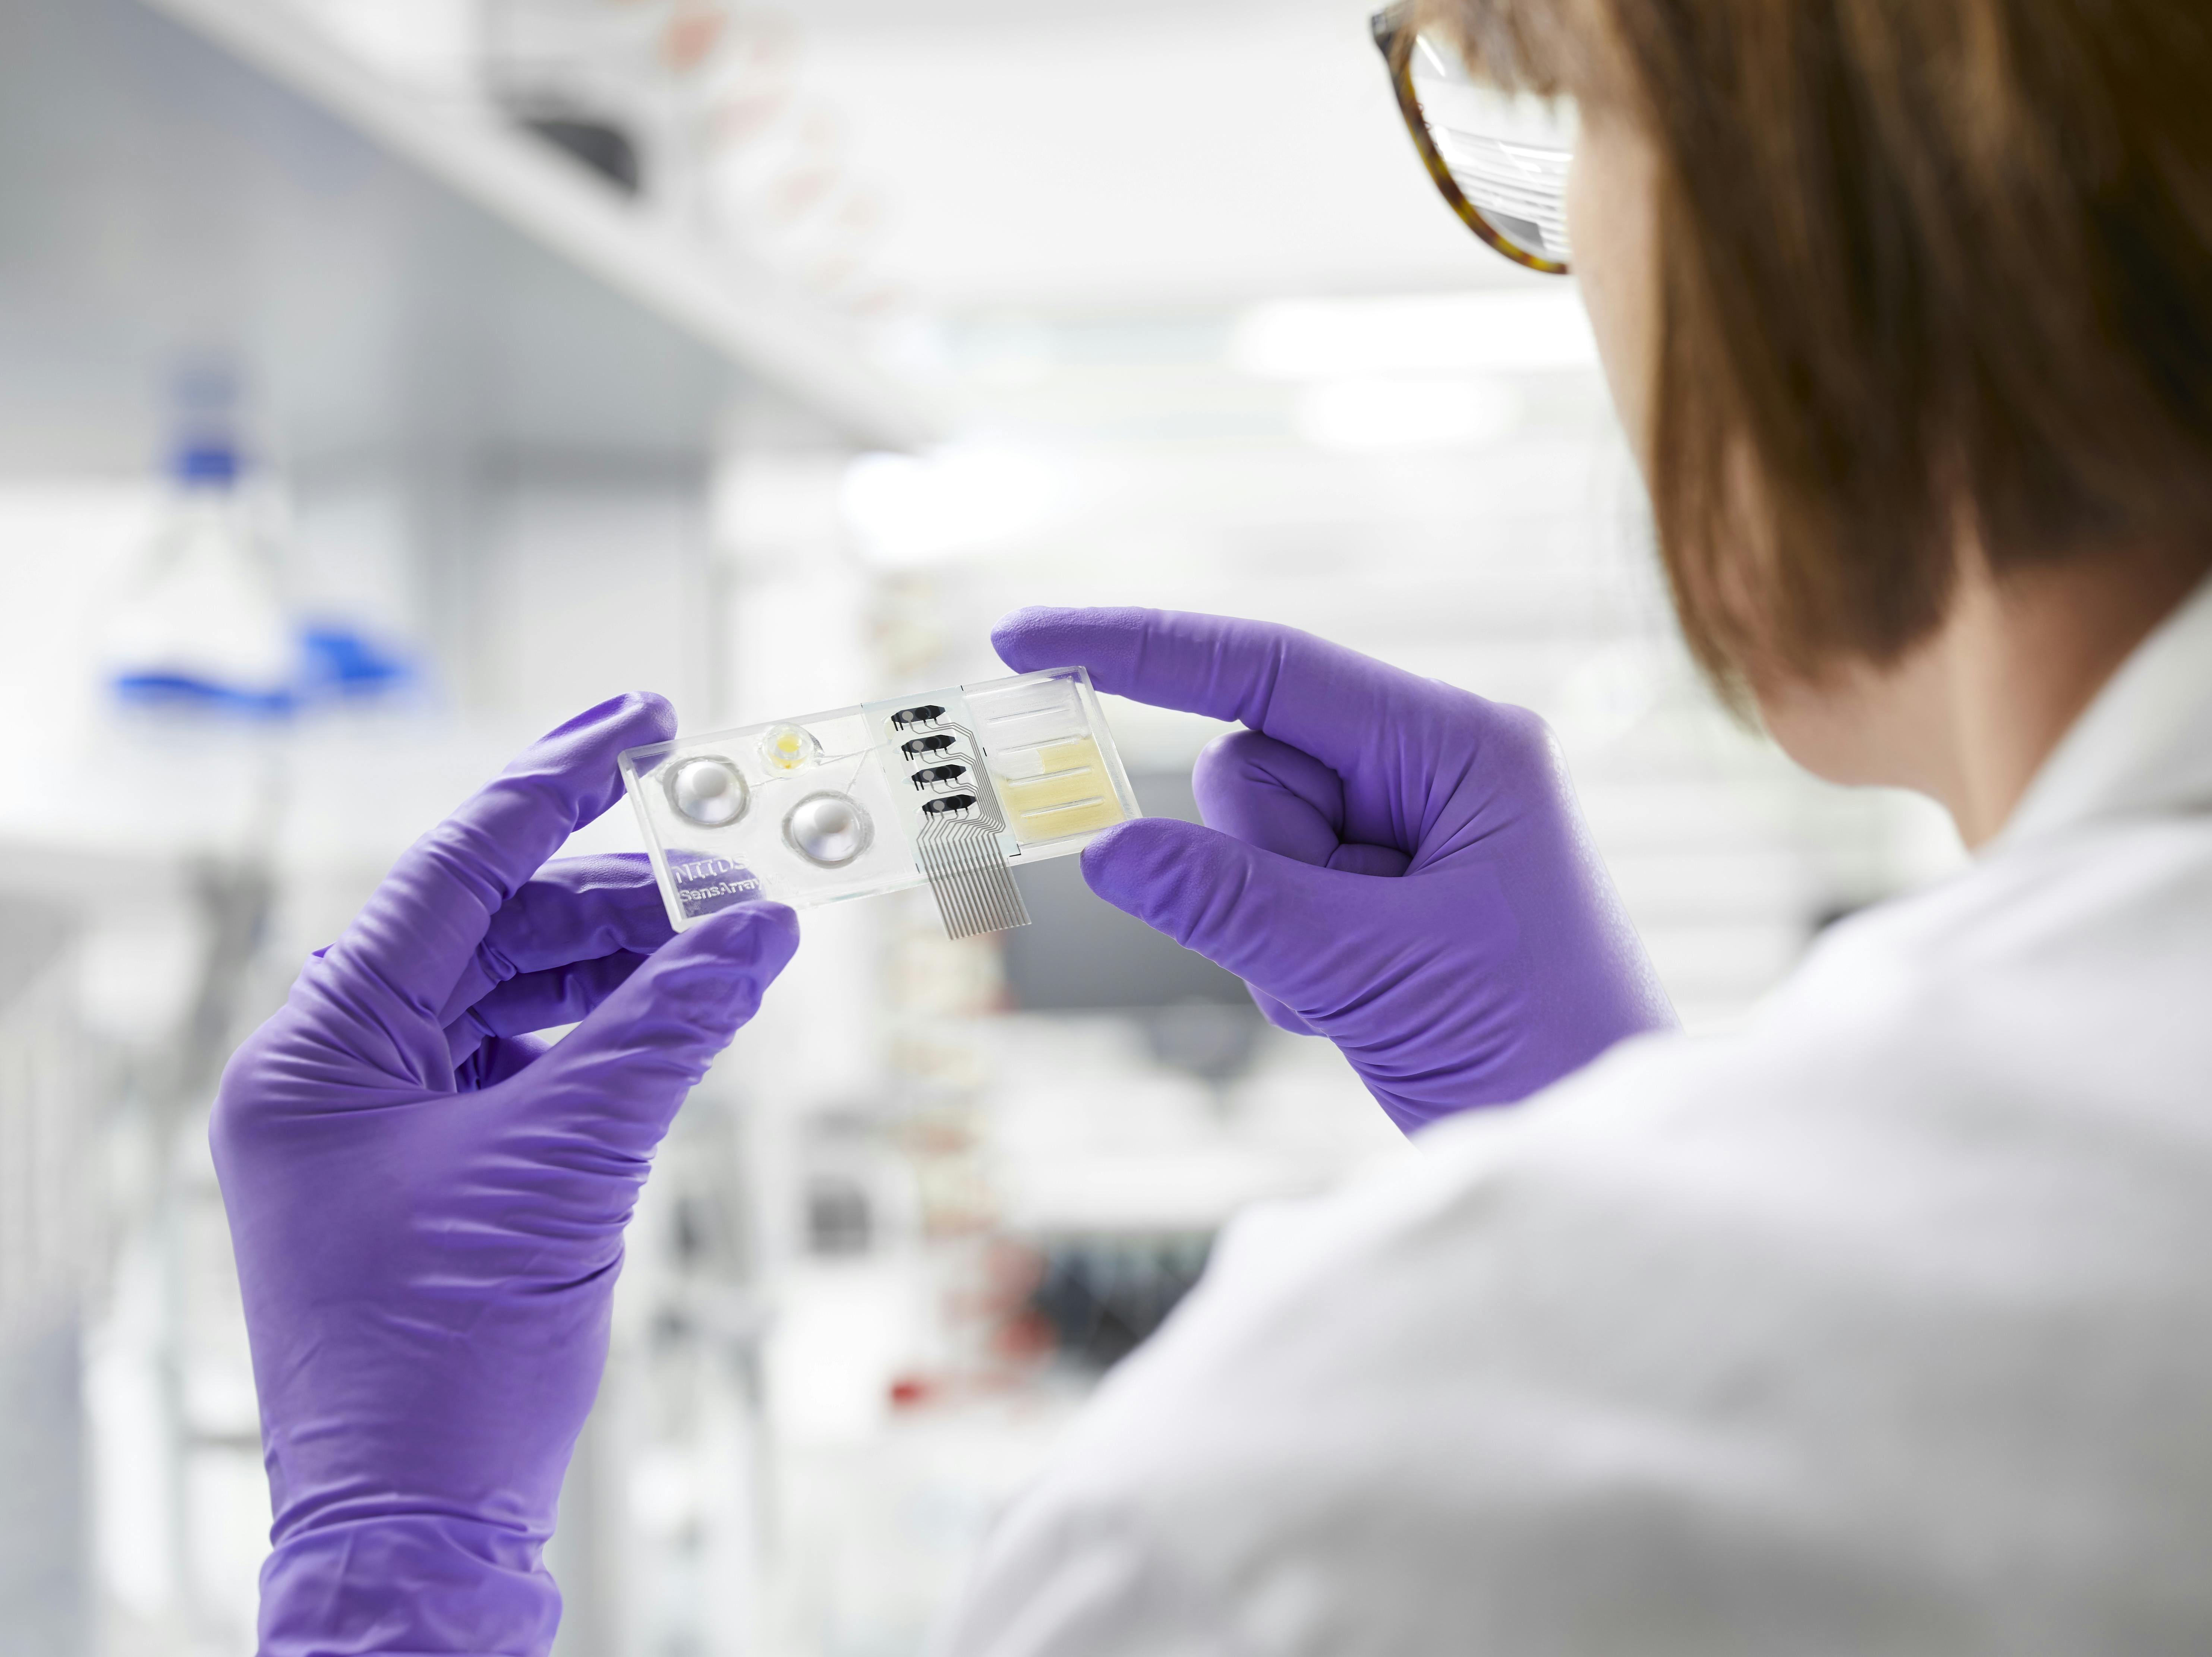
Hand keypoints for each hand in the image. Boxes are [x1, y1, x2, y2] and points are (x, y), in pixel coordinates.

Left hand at [211, 694, 798, 1655]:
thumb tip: (757, 927)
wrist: (419, 1523)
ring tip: (730, 939)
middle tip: (735, 867)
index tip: (639, 715)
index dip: (553, 783)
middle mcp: (332, 1072)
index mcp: (317, 1053)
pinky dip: (605, 1035)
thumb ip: (667, 1029)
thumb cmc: (452, 1355)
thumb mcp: (570, 1162)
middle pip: (490, 931)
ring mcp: (378, 1123)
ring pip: (513, 994)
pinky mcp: (430, 1167)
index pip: (449, 875)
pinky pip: (522, 1061)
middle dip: (617, 893)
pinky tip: (684, 1010)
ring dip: (622, 964)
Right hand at [994, 609, 1675, 1131]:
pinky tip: (1364, 1007)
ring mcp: (1400, 831)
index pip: (1269, 668)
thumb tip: (1103, 848)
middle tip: (1343, 951)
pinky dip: (1288, 966)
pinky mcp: (1374, 893)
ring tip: (1364, 992)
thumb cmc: (1533, 1044)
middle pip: (1247, 770)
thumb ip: (1231, 904)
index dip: (1140, 648)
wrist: (1589, 1141)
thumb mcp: (1373, 970)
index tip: (1025, 639)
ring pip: (1240, 844)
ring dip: (1273, 931)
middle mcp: (1429, 767)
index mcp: (1456, 746)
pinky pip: (1260, 902)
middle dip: (1260, 866)